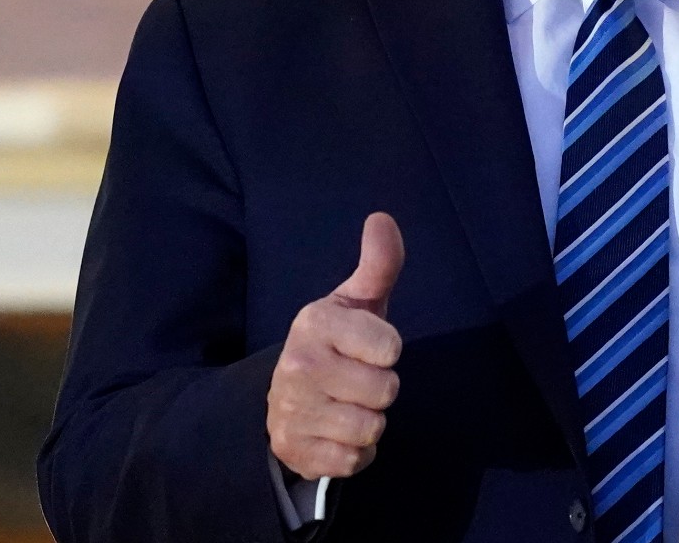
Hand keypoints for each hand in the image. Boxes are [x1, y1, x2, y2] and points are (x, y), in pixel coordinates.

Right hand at [268, 212, 404, 479]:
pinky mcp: (294, 449)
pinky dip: (354, 452)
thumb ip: (378, 264)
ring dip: (370, 422)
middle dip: (380, 389)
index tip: (368, 347)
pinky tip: (337, 432)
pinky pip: (354, 460)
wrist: (289, 398)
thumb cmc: (340, 343)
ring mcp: (292, 410)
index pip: (390, 348)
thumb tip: (382, 218)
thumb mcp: (358, 302)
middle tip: (358, 380)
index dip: (388, 350)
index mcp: (315, 323)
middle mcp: (298, 365)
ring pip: (371, 427)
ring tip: (348, 405)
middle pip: (385, 391)